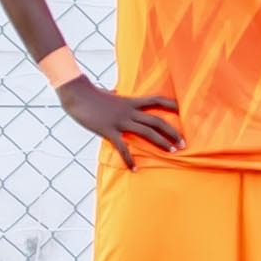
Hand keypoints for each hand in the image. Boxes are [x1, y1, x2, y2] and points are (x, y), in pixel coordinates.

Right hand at [56, 71, 185, 156]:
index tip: (184, 110)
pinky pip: (122, 147)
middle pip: (156, 121)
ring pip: (146, 132)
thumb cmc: (90, 93)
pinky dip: (129, 159)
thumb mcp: (107, 93)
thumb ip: (115, 95)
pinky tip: (134, 168)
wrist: (76, 94)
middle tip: (184, 143)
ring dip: (161, 143)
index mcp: (130, 101)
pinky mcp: (108, 130)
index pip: (156, 100)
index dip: (171, 105)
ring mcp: (120, 120)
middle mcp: (129, 111)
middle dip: (172, 132)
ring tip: (172, 152)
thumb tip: (114, 92)